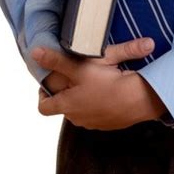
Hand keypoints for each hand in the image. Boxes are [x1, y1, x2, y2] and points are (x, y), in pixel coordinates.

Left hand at [33, 38, 167, 129]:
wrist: (138, 99)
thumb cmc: (109, 82)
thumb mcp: (81, 66)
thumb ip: (57, 59)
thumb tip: (35, 51)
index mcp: (67, 104)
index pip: (44, 107)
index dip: (43, 96)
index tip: (48, 85)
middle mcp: (77, 117)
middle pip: (64, 106)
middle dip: (67, 92)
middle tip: (75, 76)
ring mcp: (94, 122)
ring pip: (82, 109)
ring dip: (84, 98)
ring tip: (95, 82)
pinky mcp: (109, 122)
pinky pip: (99, 113)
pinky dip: (100, 104)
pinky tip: (109, 91)